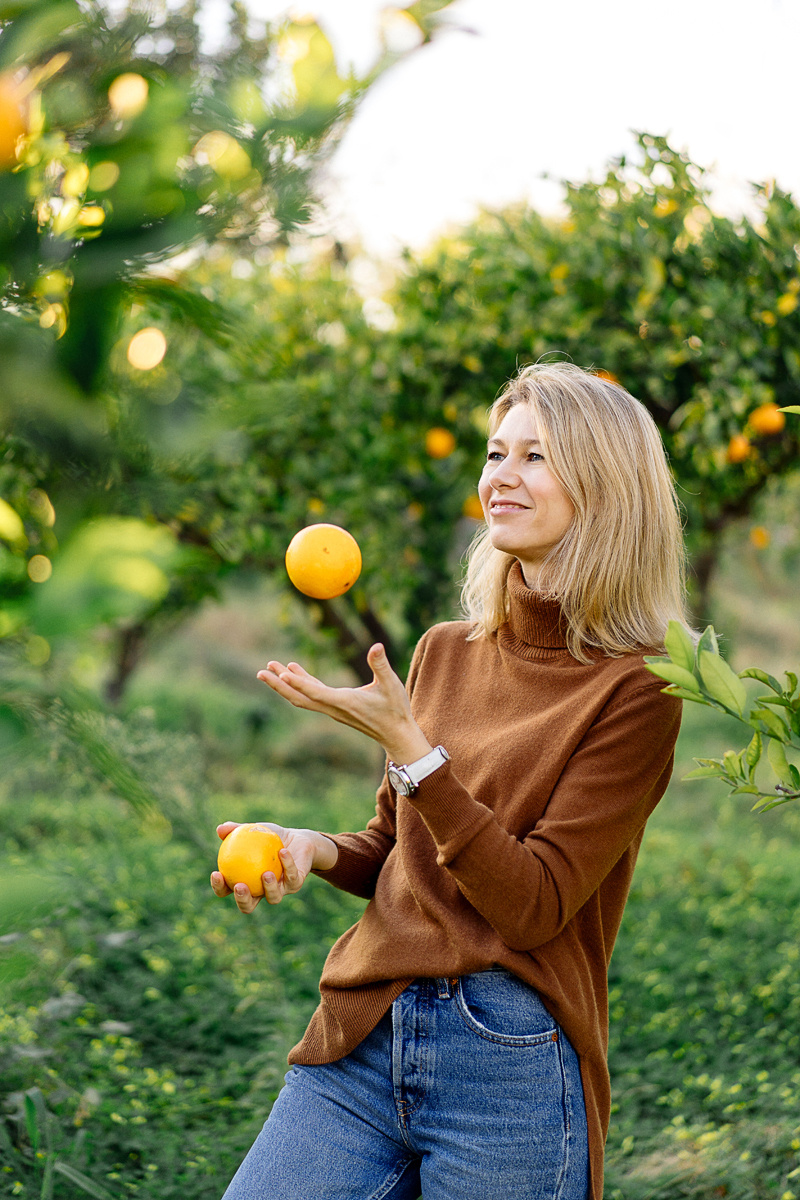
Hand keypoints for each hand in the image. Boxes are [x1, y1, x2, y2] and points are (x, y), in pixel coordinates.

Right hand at [210, 821, 336, 912]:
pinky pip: (291, 876)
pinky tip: (282, 852)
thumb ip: (236, 830)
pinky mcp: (295, 884)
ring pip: (273, 898)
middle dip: (242, 900)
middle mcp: (261, 891)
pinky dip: (287, 864)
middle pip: (248, 906)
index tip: (216, 873)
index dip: (219, 887)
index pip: (227, 890)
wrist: (297, 840)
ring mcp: (279, 890)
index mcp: (246, 882)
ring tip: (265, 874)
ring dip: (269, 888)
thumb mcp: (253, 831)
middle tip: (239, 886)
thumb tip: (220, 829)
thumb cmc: (270, 838)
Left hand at [257, 643, 431, 763]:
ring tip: (270, 668)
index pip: (316, 692)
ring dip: (285, 684)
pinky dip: (300, 684)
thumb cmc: (395, 710)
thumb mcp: (391, 685)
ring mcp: (332, 709)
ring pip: (302, 697)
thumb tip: (376, 646)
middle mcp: (333, 708)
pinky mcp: (335, 708)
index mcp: (344, 702)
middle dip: (279, 685)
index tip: (281, 673)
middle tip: (261, 672)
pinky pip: (311, 696)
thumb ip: (381, 665)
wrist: (396, 734)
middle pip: (299, 698)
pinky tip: (294, 672)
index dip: (299, 683)